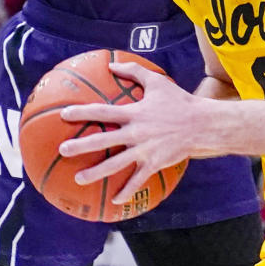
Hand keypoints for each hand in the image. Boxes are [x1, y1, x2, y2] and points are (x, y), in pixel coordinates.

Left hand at [59, 61, 219, 204]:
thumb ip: (134, 72)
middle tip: (62, 150)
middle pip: (103, 139)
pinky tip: (115, 201)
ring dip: (95, 172)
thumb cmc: (179, 101)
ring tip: (78, 179)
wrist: (202, 124)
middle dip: (81, 145)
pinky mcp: (154, 163)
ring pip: (115, 164)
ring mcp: (144, 150)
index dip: (83, 112)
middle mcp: (136, 132)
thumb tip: (112, 64)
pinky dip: (126, 191)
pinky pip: (137, 180)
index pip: (103, 111)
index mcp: (134, 113)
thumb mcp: (157, 82)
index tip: (64, 115)